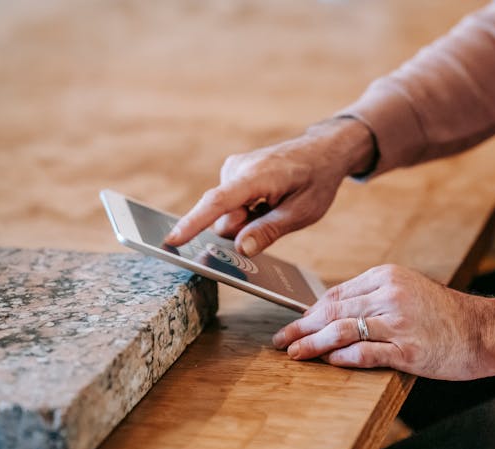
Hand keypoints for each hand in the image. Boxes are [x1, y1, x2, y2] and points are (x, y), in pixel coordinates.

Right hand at [164, 117, 374, 255]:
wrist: (323, 152)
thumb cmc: (316, 181)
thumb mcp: (302, 212)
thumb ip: (269, 231)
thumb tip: (241, 249)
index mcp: (256, 176)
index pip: (218, 203)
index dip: (193, 224)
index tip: (171, 241)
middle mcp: (237, 168)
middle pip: (223, 218)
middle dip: (243, 229)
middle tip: (275, 216)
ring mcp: (233, 169)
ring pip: (227, 214)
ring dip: (249, 219)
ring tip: (276, 204)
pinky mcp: (233, 173)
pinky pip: (231, 205)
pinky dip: (248, 210)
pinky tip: (269, 200)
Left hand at [272, 264, 494, 380]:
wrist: (483, 330)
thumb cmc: (443, 313)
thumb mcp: (406, 290)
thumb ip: (372, 296)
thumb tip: (331, 311)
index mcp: (386, 276)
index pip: (336, 294)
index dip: (309, 311)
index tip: (293, 322)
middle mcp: (390, 294)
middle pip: (333, 311)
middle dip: (302, 326)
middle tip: (281, 339)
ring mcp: (398, 322)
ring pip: (343, 330)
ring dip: (314, 343)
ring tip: (296, 353)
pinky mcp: (407, 350)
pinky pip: (365, 353)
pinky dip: (343, 357)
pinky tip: (329, 361)